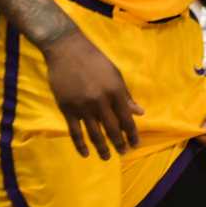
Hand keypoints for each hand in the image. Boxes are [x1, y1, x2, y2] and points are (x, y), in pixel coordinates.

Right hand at [44, 30, 142, 157]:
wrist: (66, 48)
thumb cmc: (93, 59)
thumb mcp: (115, 74)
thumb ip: (126, 95)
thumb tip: (140, 112)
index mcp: (115, 91)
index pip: (127, 119)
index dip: (132, 135)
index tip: (135, 144)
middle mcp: (101, 102)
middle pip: (112, 130)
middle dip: (120, 144)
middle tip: (123, 153)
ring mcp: (83, 107)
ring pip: (95, 134)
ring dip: (102, 149)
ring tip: (107, 157)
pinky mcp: (67, 109)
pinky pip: (75, 132)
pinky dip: (81, 145)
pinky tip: (86, 153)